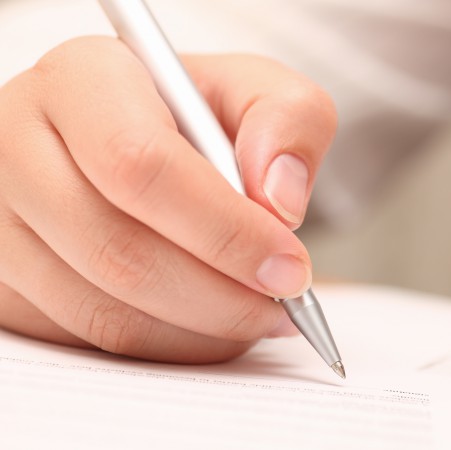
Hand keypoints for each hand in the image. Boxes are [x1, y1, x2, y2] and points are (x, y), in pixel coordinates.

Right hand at [0, 37, 335, 362]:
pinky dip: (165, 345)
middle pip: (118, 252)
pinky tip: (207, 322)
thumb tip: (278, 203)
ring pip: (102, 311)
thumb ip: (289, 121)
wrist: (140, 136)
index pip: (140, 167)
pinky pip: (88, 338)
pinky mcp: (9, 279)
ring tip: (254, 315)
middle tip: (281, 304)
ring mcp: (3, 221)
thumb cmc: (194, 114)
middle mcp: (21, 146)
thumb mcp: (255, 90)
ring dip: (198, 330)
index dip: (224, 231)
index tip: (289, 268)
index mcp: (82, 81)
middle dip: (219, 296)